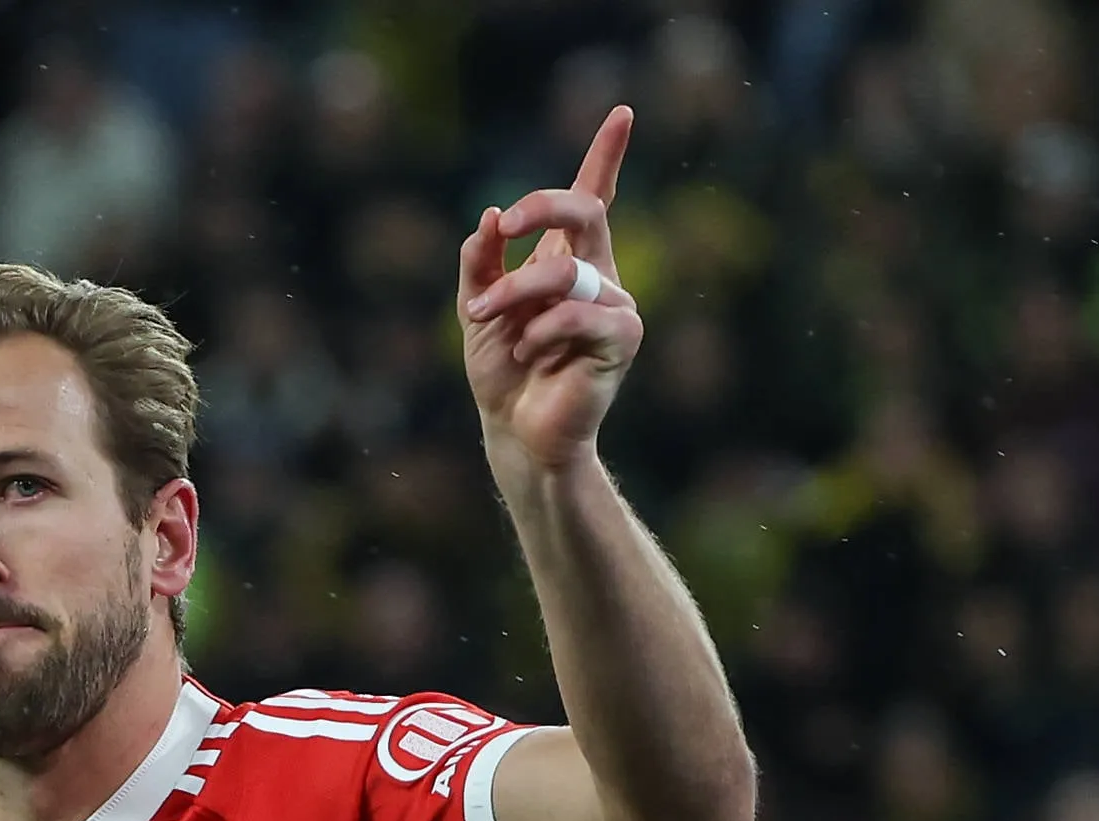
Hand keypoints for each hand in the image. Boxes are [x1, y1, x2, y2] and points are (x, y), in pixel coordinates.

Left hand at [458, 106, 642, 474]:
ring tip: (487, 321)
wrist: (515, 429)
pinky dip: (540, 330)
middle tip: (503, 228)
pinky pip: (578, 314)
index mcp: (568, 258)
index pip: (594, 196)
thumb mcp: (475, 304)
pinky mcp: (622, 338)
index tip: (622, 113)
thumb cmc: (501, 368)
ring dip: (514, 293)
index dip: (607, 154)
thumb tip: (492, 217)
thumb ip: (481, 259)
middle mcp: (598, 274)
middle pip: (586, 209)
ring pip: (564, 271)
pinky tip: (528, 351)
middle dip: (540, 209)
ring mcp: (615, 304)